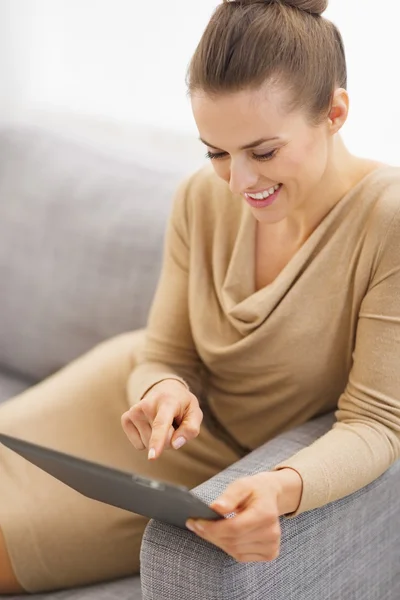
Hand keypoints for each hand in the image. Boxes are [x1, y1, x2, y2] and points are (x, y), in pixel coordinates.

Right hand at [121, 379, 202, 459]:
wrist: (165, 390)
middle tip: (173, 424)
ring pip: (148, 444)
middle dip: (170, 439)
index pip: (161, 424)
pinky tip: (150, 426)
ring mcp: (134, 411)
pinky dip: (146, 441)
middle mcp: (147, 404)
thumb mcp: (195, 413)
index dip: (157, 441)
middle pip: (161, 440)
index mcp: (168, 402)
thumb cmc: (182, 404)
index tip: (152, 457)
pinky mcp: (126, 418)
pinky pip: (138, 445)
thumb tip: (175, 444)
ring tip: (162, 423)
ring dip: (158, 440)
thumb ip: (191, 429)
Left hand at [186, 469, 302, 562]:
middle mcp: (272, 533)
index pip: (234, 528)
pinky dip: (228, 547)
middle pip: (233, 541)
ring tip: (206, 529)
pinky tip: (222, 536)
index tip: (196, 522)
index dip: (213, 528)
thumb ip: (229, 496)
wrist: (269, 497)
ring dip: (217, 541)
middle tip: (194, 525)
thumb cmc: (253, 489)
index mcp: (266, 514)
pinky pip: (241, 556)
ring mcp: (271, 546)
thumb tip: (216, 508)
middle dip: (210, 534)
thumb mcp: (241, 485)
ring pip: (235, 550)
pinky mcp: (269, 553)